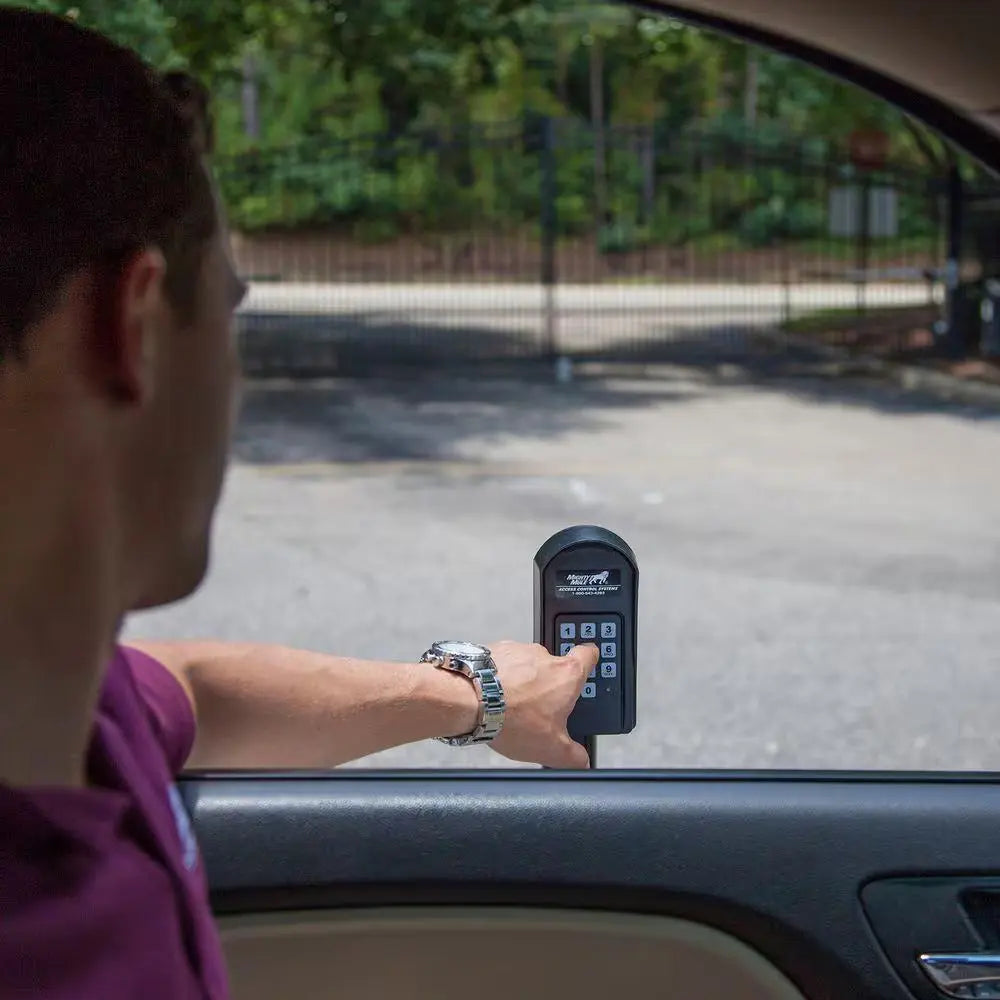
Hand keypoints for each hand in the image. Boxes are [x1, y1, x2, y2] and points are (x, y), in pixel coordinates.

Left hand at [488, 640, 597, 768]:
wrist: (468, 700)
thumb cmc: (512, 718)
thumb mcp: (551, 749)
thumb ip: (573, 756)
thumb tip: (581, 760)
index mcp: (566, 675)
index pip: (588, 655)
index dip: (590, 658)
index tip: (589, 662)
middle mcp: (543, 656)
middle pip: (553, 666)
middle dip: (548, 686)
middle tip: (538, 709)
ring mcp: (517, 650)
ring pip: (525, 666)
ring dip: (521, 682)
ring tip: (510, 707)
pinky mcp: (492, 651)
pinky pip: (501, 664)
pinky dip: (499, 678)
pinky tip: (492, 698)